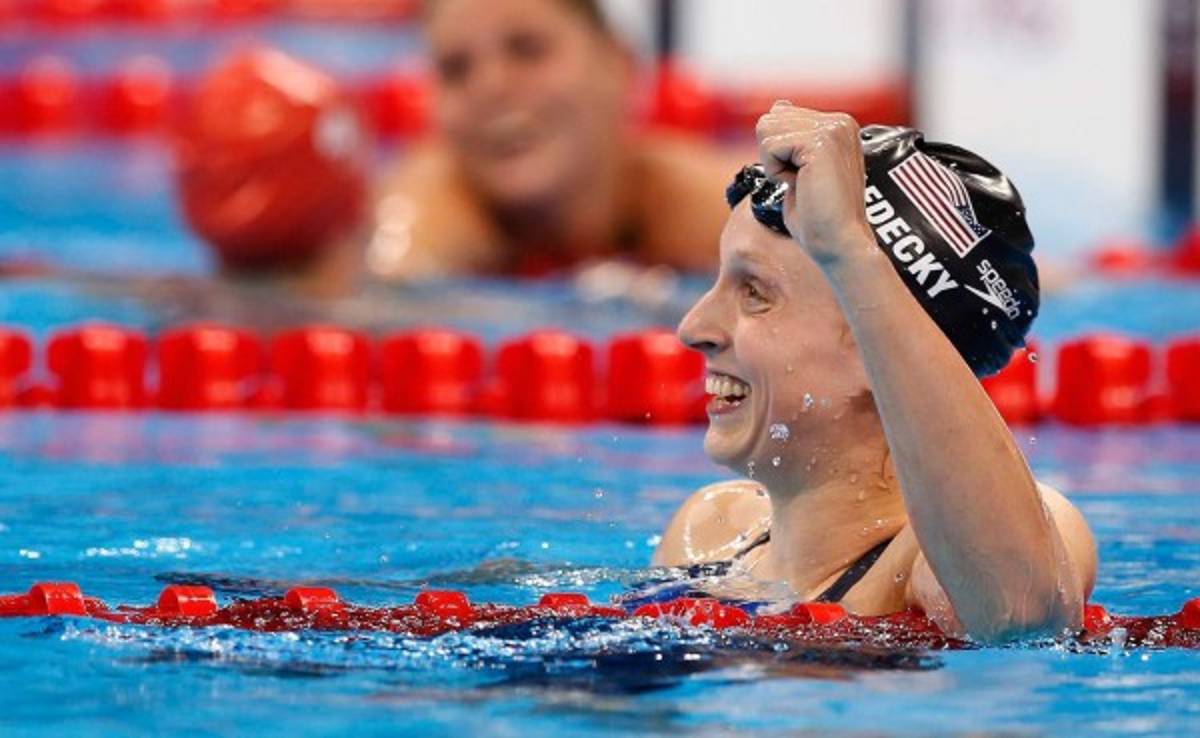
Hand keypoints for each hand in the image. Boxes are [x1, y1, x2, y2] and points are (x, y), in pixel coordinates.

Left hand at [755, 102, 873, 266]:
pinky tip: (801, 185)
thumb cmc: (817, 217)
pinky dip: (776, 171)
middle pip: (770, 120)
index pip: (779, 116)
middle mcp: (839, 120)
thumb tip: (779, 105)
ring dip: (774, 163)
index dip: (778, 154)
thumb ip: (791, 136)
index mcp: (837, 124)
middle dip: (773, 156)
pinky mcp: (821, 142)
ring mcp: (833, 128)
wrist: (838, 243)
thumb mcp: (799, 168)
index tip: (804, 177)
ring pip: (767, 129)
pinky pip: (770, 146)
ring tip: (802, 184)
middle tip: (801, 182)